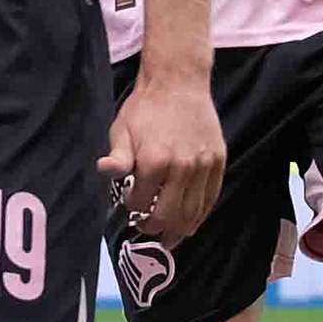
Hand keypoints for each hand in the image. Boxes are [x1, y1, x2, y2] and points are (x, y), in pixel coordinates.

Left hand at [104, 68, 226, 241]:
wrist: (179, 82)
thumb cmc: (145, 108)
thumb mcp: (122, 131)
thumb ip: (118, 158)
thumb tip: (104, 171)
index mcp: (154, 162)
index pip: (141, 202)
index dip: (132, 208)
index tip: (130, 206)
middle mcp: (182, 169)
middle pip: (168, 216)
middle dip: (154, 227)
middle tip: (147, 229)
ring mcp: (203, 167)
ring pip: (192, 213)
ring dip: (179, 230)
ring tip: (169, 239)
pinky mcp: (218, 162)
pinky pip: (210, 199)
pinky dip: (200, 216)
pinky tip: (191, 225)